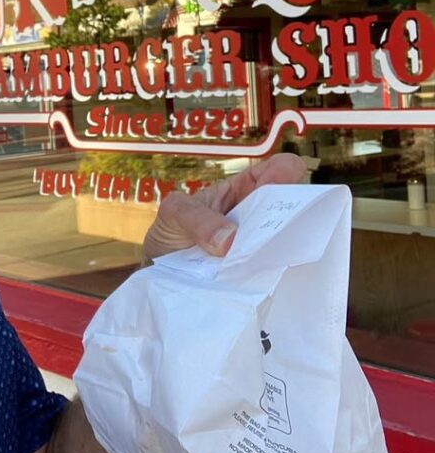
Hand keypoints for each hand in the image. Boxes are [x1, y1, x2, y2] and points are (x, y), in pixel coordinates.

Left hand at [142, 153, 304, 262]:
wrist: (160, 272)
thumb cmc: (172, 232)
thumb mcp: (174, 213)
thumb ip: (195, 218)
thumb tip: (230, 240)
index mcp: (243, 190)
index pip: (277, 170)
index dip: (285, 171)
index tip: (281, 181)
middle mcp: (258, 218)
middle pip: (292, 208)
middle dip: (292, 214)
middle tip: (273, 228)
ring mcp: (260, 248)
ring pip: (286, 243)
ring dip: (279, 250)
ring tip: (261, 257)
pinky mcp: (256, 276)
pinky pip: (271, 274)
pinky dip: (266, 277)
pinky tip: (258, 281)